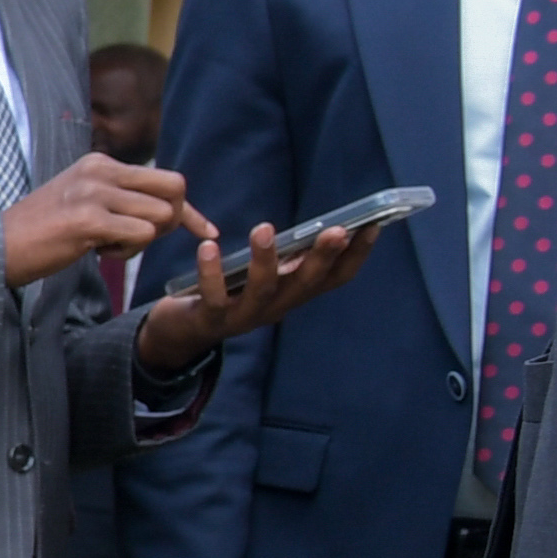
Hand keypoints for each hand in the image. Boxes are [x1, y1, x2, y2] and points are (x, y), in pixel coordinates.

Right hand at [3, 150, 192, 288]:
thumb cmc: (42, 233)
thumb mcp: (84, 202)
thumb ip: (122, 198)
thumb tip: (173, 211)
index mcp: (100, 163)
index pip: (166, 178)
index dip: (189, 209)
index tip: (204, 231)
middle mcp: (100, 171)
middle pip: (175, 188)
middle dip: (172, 220)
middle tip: (141, 238)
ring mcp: (93, 193)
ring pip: (160, 216)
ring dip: (143, 242)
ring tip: (109, 246)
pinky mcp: (87, 219)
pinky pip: (141, 235)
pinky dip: (127, 252)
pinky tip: (97, 253)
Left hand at [132, 213, 381, 368]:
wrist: (182, 331)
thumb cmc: (231, 291)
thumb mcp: (266, 275)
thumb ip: (290, 258)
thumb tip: (324, 228)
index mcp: (294, 295)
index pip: (335, 279)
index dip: (357, 256)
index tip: (373, 226)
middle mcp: (277, 308)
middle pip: (306, 284)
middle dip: (322, 257)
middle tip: (336, 230)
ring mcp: (244, 317)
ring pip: (262, 290)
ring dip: (265, 260)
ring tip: (264, 228)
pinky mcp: (211, 320)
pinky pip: (213, 296)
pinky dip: (211, 272)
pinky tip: (208, 246)